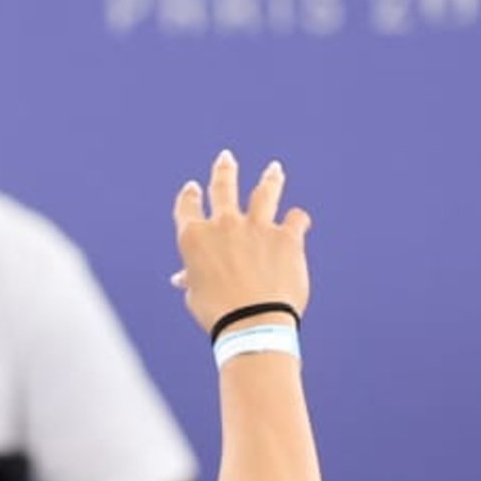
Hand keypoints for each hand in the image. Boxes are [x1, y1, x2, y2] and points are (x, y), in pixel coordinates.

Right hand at [171, 152, 309, 337]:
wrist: (253, 323)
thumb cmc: (217, 314)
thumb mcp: (196, 296)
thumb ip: (192, 278)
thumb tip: (181, 278)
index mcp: (194, 237)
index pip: (187, 206)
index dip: (189, 195)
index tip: (192, 188)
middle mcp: (224, 224)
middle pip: (223, 185)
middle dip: (224, 169)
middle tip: (226, 157)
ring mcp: (257, 227)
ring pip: (264, 192)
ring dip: (270, 179)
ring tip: (275, 169)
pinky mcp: (287, 237)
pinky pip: (296, 219)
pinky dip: (297, 219)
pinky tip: (299, 220)